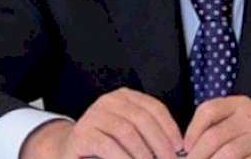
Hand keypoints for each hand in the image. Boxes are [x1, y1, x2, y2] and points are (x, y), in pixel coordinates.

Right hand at [21, 87, 183, 158]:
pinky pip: (108, 145)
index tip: (181, 147)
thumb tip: (177, 148)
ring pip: (127, 131)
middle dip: (160, 143)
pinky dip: (123, 158)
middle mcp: (109, 101)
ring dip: (144, 153)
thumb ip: (149, 134)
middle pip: (143, 119)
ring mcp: (93, 115)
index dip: (170, 127)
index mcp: (125, 97)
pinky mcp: (82, 133)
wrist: (70, 152)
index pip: (154, 107)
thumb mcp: (130, 135)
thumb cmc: (105, 146)